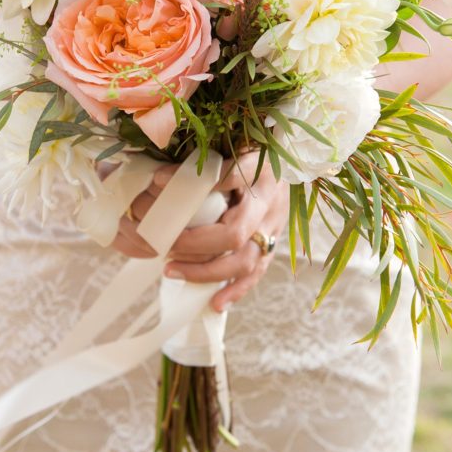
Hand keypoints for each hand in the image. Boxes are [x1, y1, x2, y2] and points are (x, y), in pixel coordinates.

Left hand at [158, 152, 288, 311]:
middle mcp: (269, 204)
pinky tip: (215, 304)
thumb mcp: (235, 147)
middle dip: (194, 244)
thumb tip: (159, 178)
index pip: (230, 177)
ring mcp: (273, 228)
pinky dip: (236, 290)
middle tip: (165, 244)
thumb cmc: (254, 154)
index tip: (159, 181)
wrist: (293, 163)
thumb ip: (205, 161)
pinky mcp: (273, 245)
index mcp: (259, 173)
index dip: (197, 184)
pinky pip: (256, 273)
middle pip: (234, 234)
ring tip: (171, 270)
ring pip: (244, 260)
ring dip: (206, 271)